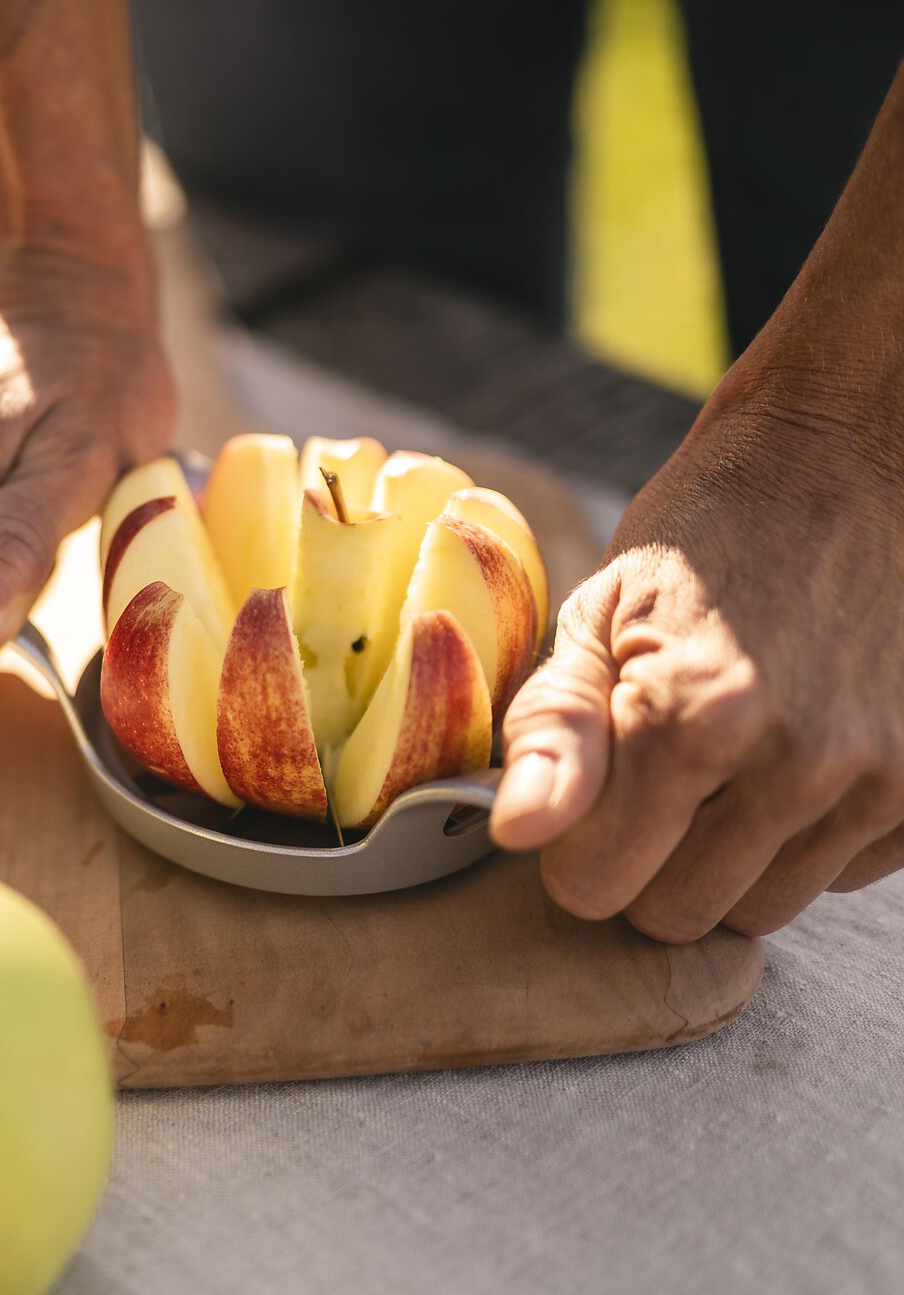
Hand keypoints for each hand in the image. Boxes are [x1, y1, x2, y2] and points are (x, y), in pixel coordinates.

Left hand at [490, 375, 903, 939]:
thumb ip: (551, 731)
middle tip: (653, 778)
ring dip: (727, 859)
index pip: (598, 888)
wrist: (849, 467)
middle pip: (680, 914)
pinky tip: (793, 755)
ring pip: (762, 908)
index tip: (585, 800)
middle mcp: (800, 764)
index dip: (575, 852)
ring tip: (725, 763)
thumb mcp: (597, 613)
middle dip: (648, 863)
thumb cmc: (703, 542)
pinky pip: (841, 875)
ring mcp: (882, 780)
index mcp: (694, 719)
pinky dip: (804, 839)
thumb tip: (514, 836)